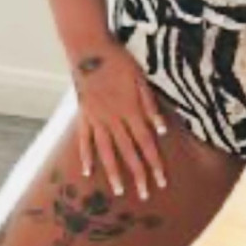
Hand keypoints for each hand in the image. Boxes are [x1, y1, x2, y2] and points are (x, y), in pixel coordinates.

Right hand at [70, 36, 168, 200]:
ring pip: (106, 151)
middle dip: (138, 174)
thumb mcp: (141, 79)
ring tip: (118, 191)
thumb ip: (150, 105)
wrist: (90, 50)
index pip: (146, 143)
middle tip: (144, 195)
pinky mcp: (84, 115)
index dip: (154, 163)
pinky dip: (86, 156)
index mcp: (131, 111)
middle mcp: (114, 119)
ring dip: (113, 172)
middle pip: (128, 152)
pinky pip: (84, 140)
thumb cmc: (119, 61)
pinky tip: (87, 172)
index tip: (161, 181)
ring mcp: (97, 119)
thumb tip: (162, 129)